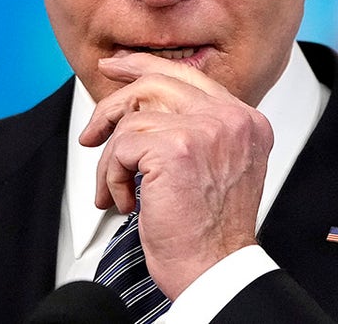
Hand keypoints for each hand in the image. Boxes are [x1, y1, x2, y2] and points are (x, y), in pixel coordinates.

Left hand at [79, 53, 274, 298]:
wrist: (216, 270)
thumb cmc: (212, 232)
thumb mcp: (219, 168)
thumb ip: (198, 132)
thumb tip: (145, 107)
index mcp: (246, 121)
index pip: (190, 76)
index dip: (145, 67)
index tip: (118, 69)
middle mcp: (231, 119)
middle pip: (157, 83)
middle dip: (113, 103)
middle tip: (92, 128)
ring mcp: (205, 130)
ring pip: (132, 121)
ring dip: (112, 162)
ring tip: (116, 192)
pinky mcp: (175, 148)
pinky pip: (122, 147)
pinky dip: (112, 178)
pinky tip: (124, 202)